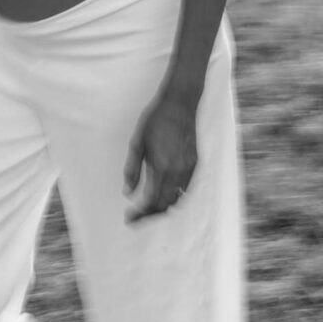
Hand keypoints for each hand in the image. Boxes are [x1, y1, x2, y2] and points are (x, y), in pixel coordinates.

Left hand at [123, 91, 197, 223]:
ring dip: (163, 208)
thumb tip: (128, 193)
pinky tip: (164, 194)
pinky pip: (185, 189)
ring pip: (177, 200)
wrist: (180, 102)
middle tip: (136, 217)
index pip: (151, 202)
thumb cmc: (156, 119)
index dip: (139, 215)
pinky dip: (174, 197)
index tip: (129, 219)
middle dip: (150, 215)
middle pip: (165, 205)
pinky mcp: (195, 163)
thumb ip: (132, 170)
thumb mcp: (137, 142)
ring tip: (148, 209)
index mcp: (162, 167)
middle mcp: (178, 171)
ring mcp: (189, 168)